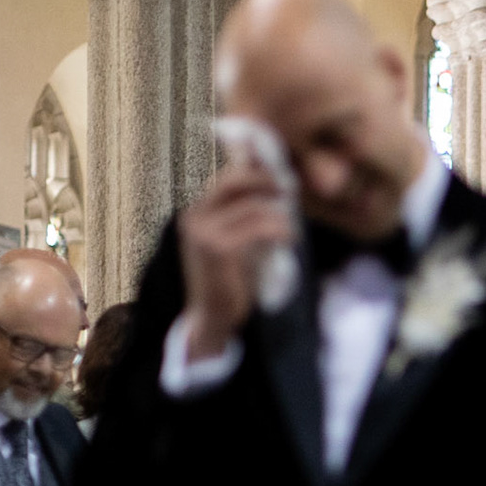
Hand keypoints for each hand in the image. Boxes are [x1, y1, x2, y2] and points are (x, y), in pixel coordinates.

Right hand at [176, 161, 294, 357]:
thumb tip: (274, 190)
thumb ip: (249, 218)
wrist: (211, 316)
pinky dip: (280, 230)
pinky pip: (258, 228)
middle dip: (265, 181)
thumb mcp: (239, 242)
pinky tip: (289, 239)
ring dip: (279, 217)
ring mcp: (203, 232)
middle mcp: (195, 217)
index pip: (226, 178)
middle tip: (287, 192)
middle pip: (234, 181)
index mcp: (197, 213)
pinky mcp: (218, 249)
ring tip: (290, 231)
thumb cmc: (230, 280)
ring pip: (252, 208)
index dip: (253, 169)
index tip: (278, 174)